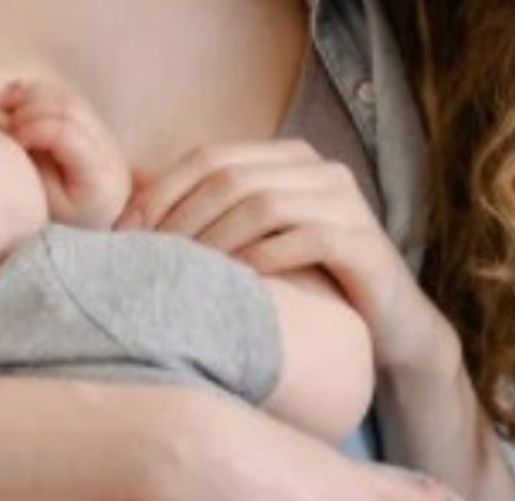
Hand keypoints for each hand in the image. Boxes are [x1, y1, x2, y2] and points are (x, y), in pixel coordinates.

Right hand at [0, 78, 131, 228]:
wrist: (100, 216)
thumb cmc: (70, 218)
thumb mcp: (49, 204)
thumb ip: (32, 168)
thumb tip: (6, 130)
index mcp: (98, 171)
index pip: (65, 132)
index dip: (32, 128)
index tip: (10, 140)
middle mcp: (106, 144)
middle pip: (67, 106)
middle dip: (28, 108)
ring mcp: (101, 129)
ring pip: (65, 96)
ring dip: (29, 96)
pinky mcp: (91, 121)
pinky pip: (63, 96)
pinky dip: (35, 93)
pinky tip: (9, 99)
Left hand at [120, 140, 450, 372]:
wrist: (389, 329)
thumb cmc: (309, 288)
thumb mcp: (256, 247)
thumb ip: (212, 222)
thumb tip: (127, 217)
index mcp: (289, 159)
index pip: (209, 156)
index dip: (161, 191)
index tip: (125, 235)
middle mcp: (319, 169)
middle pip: (230, 177)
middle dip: (180, 218)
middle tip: (150, 260)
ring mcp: (345, 202)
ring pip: (261, 204)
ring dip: (214, 241)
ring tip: (186, 276)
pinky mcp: (363, 241)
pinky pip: (302, 238)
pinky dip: (262, 260)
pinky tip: (237, 287)